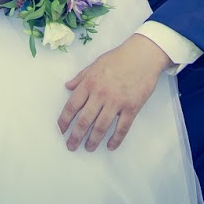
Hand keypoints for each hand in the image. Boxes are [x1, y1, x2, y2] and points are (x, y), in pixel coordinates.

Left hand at [57, 35, 170, 151]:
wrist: (142, 56)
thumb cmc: (118, 58)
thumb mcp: (95, 64)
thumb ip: (81, 77)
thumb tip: (67, 87)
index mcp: (90, 83)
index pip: (72, 106)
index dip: (64, 120)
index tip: (60, 130)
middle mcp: (101, 94)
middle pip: (84, 120)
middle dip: (76, 136)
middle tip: (71, 146)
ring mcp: (117, 102)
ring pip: (101, 127)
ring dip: (93, 140)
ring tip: (88, 148)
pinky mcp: (131, 108)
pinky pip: (122, 128)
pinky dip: (115, 139)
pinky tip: (110, 146)